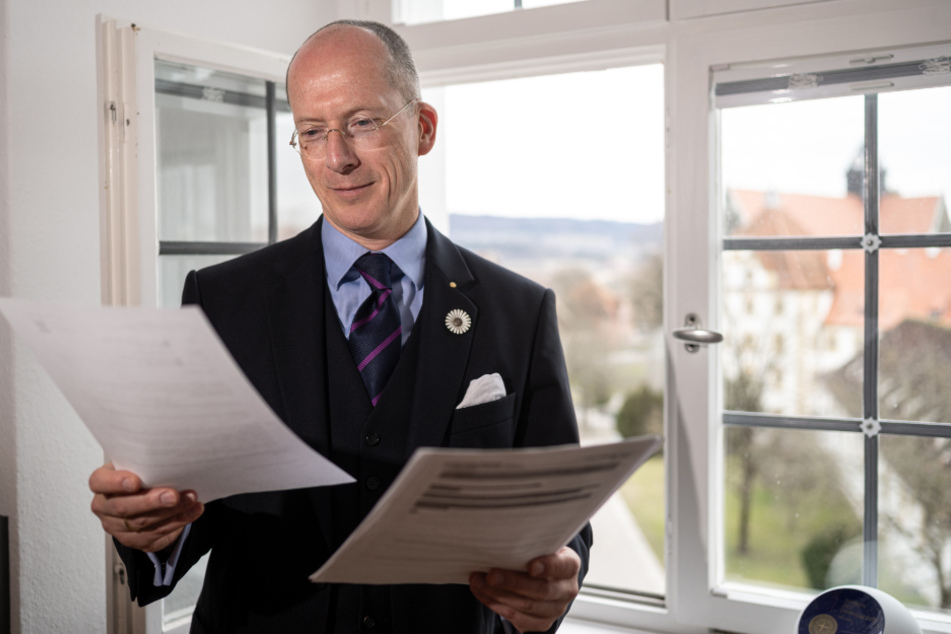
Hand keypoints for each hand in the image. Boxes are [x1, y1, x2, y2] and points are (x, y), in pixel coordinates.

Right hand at [89, 463, 203, 552]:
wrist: (144, 501)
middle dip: (151, 501)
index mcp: (102, 484)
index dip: (116, 483)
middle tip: (173, 495)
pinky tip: (193, 510)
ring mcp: (117, 526)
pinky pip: (157, 532)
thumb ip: (145, 466)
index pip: (99, 482)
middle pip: (123, 507)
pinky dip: (179, 520)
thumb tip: (171, 460)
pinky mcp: (133, 539)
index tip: (135, 481)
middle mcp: (105, 507)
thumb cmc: (140, 477)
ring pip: (142, 522)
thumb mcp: (138, 467)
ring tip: (190, 499)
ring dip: (171, 511)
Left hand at [469, 547, 580, 632]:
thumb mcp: (540, 544)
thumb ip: (531, 543)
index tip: (531, 566)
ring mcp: (555, 609)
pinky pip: (518, 619)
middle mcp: (566, 589)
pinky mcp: (541, 623)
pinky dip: (496, 606)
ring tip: (477, 581)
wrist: (544, 575)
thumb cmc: (538, 554)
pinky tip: (482, 594)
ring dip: (498, 595)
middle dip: (513, 583)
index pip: (563, 566)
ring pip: (526, 606)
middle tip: (491, 575)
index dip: (548, 566)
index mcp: (570, 565)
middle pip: (541, 590)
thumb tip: (503, 538)